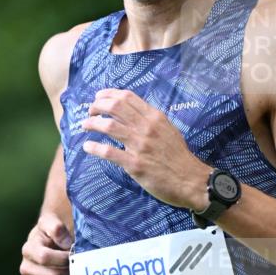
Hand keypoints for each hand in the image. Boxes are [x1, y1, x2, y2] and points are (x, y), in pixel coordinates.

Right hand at [20, 212, 71, 274]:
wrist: (51, 244)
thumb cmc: (54, 234)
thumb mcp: (53, 223)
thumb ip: (57, 228)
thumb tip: (65, 244)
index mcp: (29, 249)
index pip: (45, 257)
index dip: (63, 257)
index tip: (74, 253)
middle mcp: (26, 268)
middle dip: (70, 272)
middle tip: (78, 267)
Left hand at [81, 89, 209, 209]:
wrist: (191, 180)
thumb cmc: (178, 156)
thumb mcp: (168, 130)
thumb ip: (151, 120)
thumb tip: (132, 112)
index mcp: (155, 117)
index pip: (127, 97)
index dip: (109, 94)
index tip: (98, 97)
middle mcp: (147, 128)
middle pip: (115, 107)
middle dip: (97, 106)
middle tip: (89, 111)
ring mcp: (140, 145)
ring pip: (109, 126)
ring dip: (92, 124)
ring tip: (85, 125)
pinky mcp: (135, 164)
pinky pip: (109, 152)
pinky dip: (94, 148)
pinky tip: (87, 146)